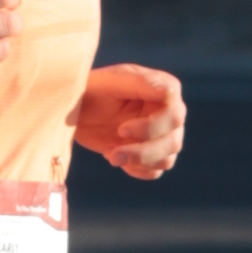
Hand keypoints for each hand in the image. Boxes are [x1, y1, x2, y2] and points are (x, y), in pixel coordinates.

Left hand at [71, 63, 184, 177]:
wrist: (76, 108)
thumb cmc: (94, 89)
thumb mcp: (114, 82)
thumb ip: (143, 84)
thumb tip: (171, 92)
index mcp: (166, 89)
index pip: (174, 116)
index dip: (152, 127)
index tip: (122, 129)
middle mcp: (170, 113)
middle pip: (173, 142)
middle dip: (142, 152)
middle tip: (113, 154)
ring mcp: (163, 135)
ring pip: (166, 160)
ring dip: (138, 162)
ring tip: (111, 155)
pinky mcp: (151, 153)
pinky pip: (154, 171)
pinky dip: (136, 170)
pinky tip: (116, 157)